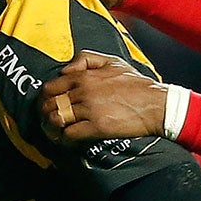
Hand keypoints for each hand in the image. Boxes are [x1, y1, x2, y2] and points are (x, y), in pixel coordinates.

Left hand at [39, 53, 167, 142]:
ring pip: (56, 119)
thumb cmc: (136, 83)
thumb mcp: (112, 61)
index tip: (47, 105)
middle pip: (50, 104)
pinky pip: (70, 134)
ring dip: (52, 127)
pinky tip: (68, 141)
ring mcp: (89, 110)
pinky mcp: (97, 127)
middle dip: (44, 114)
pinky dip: (64, 139)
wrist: (156, 104)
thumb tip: (65, 69)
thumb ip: (86, 59)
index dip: (45, 98)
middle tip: (48, 121)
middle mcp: (83, 92)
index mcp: (84, 76)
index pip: (51, 87)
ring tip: (55, 132)